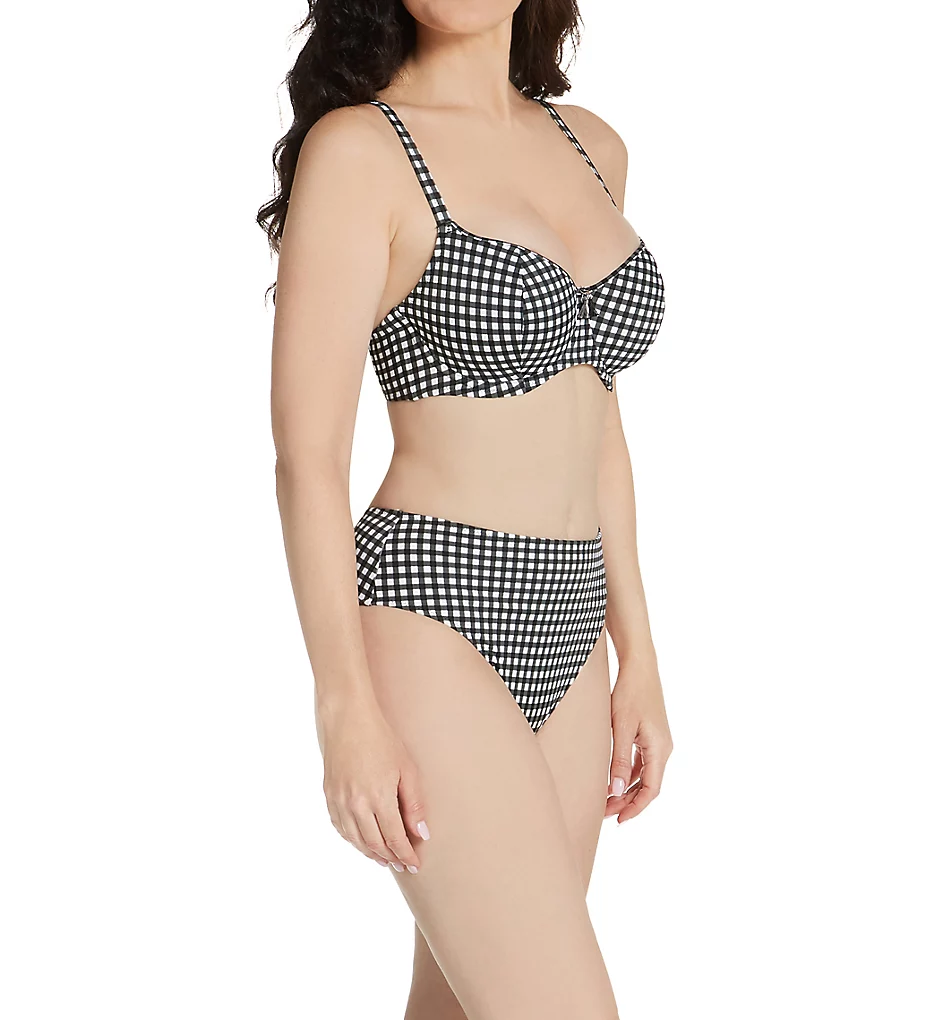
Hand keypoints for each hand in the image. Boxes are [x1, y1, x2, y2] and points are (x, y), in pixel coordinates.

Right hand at [316, 694, 429, 871]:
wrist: (348, 719)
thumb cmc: (382, 740)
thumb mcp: (406, 769)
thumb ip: (414, 804)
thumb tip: (421, 834)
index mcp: (378, 797)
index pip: (394, 838)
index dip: (405, 854)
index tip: (415, 864)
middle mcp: (355, 804)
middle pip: (374, 844)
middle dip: (390, 857)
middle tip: (402, 864)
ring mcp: (339, 801)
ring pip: (355, 840)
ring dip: (371, 853)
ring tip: (385, 858)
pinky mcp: (329, 796)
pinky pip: (340, 827)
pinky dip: (353, 839)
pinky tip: (362, 840)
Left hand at [605, 656, 672, 822]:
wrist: (639, 665)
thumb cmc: (630, 692)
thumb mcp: (621, 727)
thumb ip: (619, 759)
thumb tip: (616, 790)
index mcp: (660, 749)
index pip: (651, 790)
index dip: (635, 808)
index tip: (618, 820)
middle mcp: (663, 748)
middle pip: (648, 785)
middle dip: (627, 801)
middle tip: (604, 813)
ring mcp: (658, 742)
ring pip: (644, 775)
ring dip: (627, 789)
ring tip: (606, 800)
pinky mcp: (650, 735)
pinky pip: (642, 762)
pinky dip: (629, 774)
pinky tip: (613, 779)